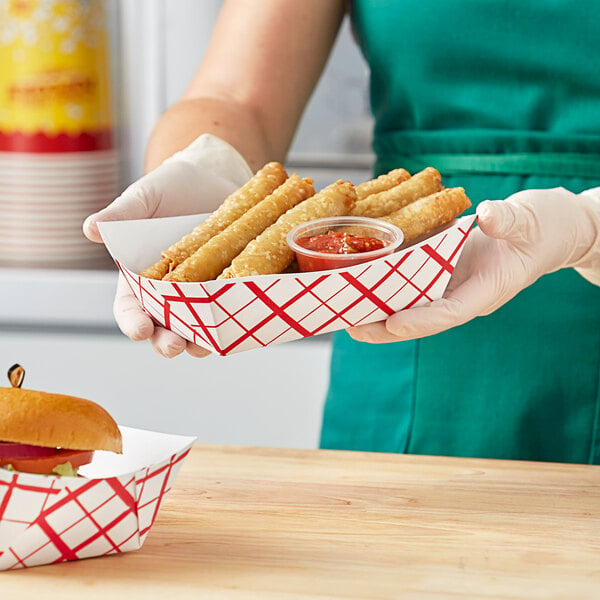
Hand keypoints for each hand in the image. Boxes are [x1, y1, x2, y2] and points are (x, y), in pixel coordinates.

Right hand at [84, 134, 252, 357]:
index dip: (133, 322)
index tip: (140, 329)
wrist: (214, 175)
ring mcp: (203, 293)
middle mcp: (170, 293)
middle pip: (164, 328)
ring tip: (208, 345)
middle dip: (167, 342)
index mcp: (140, 278)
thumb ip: (121, 215)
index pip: (131, 309)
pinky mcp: (231, 288)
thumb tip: (91, 229)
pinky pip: (232, 312)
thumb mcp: (145, 198)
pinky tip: (239, 327)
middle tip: (175, 345)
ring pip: (199, 329)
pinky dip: (235, 323)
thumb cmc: (171, 187)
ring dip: (201, 343)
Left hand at [348, 186, 599, 343]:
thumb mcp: (531, 220)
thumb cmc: (545, 227)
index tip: (392, 323)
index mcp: (487, 290)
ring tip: (345, 311)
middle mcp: (465, 293)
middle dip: (386, 326)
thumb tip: (486, 215)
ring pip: (412, 304)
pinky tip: (362, 282)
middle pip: (421, 318)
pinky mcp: (445, 271)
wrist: (550, 228)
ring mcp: (453, 284)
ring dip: (379, 310)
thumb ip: (508, 221)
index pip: (451, 312)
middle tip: (350, 327)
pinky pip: (414, 283)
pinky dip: (388, 285)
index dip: (421, 319)